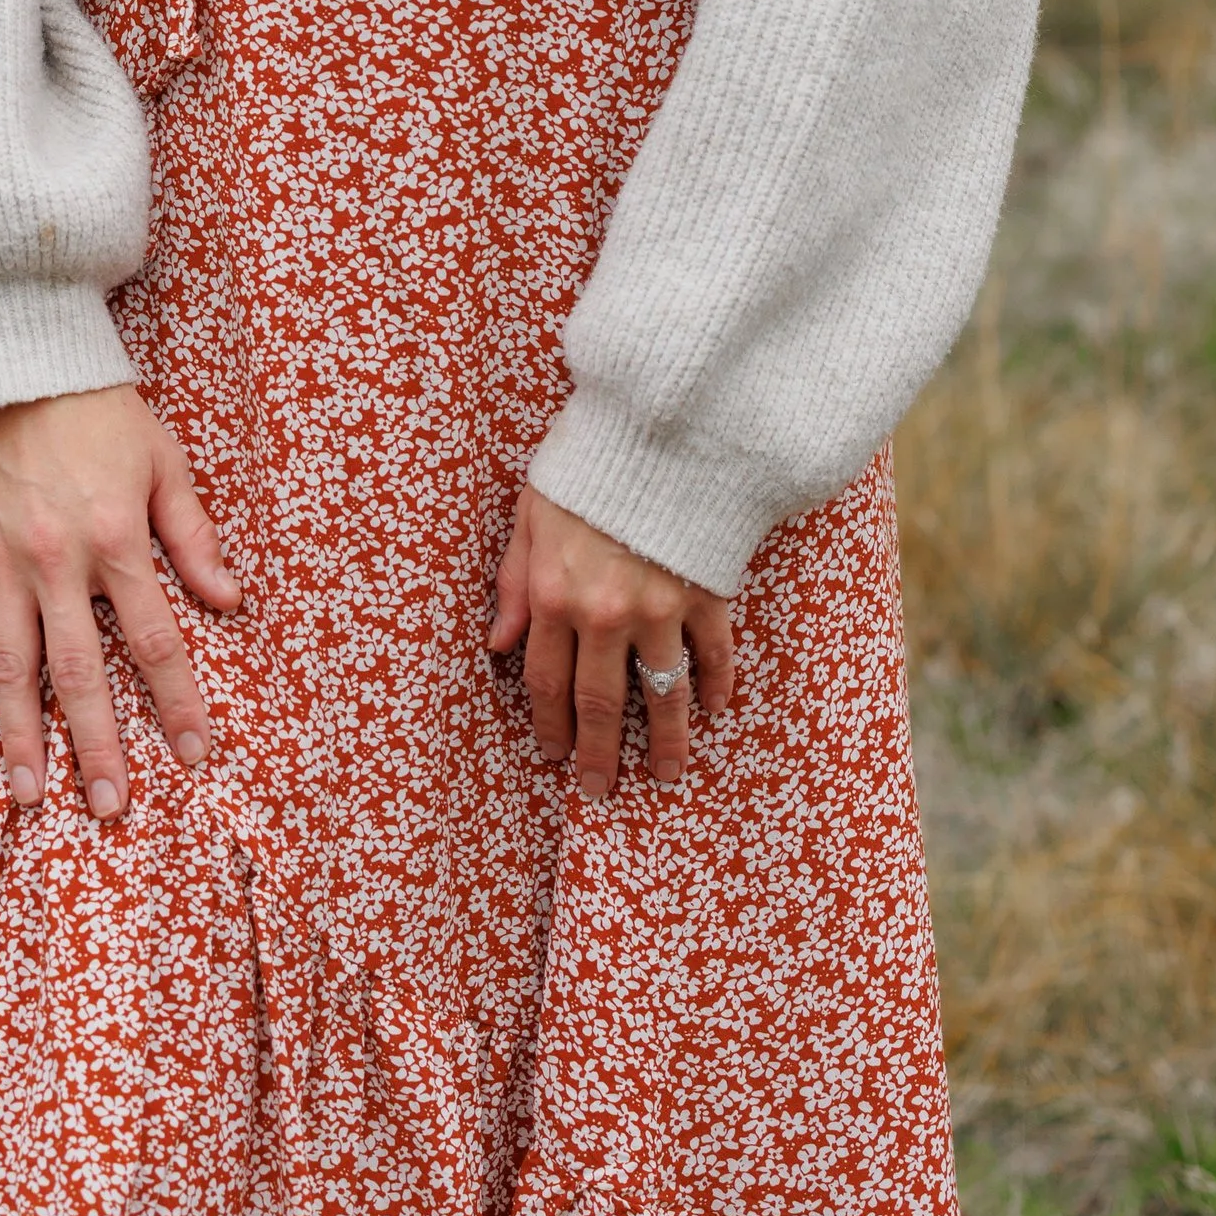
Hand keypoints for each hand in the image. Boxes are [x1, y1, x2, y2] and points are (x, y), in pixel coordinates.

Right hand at [0, 387, 240, 821]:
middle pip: (79, 673)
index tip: (196, 754)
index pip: (155, 640)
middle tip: (110, 808)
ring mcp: (4, 562)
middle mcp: (57, 562)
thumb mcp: (163, 461)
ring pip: (10, 665)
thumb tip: (229, 601)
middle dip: (96, 745)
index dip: (178, 702)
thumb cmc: (102, 412)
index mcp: (116, 540)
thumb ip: (191, 535)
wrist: (18, 361)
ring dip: (19, 734)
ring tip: (29, 794)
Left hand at [488, 485, 734, 800]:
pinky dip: (716, 683)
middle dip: (598, 754)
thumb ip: (514, 583)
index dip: (549, 724)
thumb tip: (499, 645)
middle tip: (600, 792)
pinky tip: (715, 709)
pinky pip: (714, 651)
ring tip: (666, 775)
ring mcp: (661, 605)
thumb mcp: (530, 513)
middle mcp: (605, 612)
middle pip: (600, 702)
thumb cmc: (585, 463)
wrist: (655, 424)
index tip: (553, 755)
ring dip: (664, 741)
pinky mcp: (707, 590)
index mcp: (555, 595)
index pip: (547, 681)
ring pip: (662, 692)